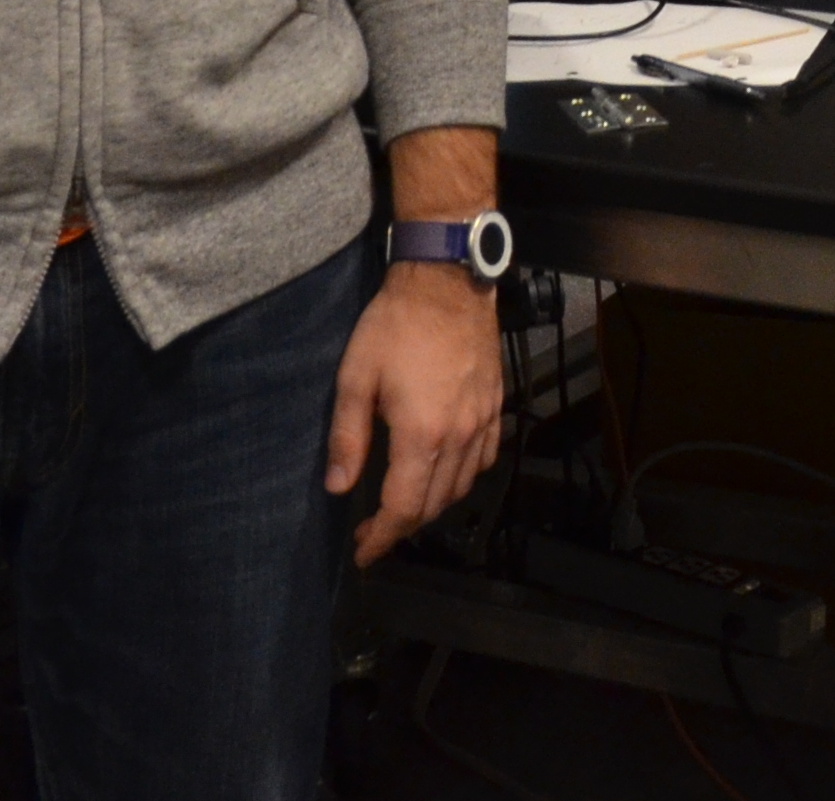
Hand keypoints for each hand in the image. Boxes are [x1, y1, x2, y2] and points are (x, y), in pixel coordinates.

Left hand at [329, 265, 506, 566]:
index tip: (362, 552)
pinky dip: (464, 478)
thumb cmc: (394, 326)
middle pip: (433, 504)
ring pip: (462, 487)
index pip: (403, 507)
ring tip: (404, 504)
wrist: (446, 282)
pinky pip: (486, 459)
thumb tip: (338, 488)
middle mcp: (459, 436)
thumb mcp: (355, 378)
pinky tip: (445, 473)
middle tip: (373, 529)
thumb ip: (347, 438)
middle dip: (402, 527)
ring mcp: (483, 421)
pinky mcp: (495, 405)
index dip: (381, 538)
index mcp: (421, 434)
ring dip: (431, 505)